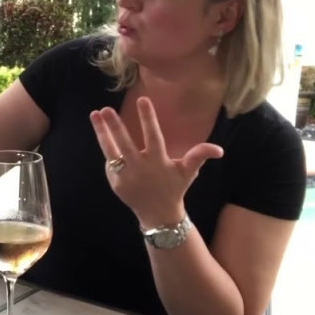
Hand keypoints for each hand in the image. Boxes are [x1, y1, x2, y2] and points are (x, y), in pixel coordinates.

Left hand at [89, 96, 222, 227]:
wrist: (159, 215)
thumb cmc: (174, 188)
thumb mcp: (188, 172)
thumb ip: (199, 156)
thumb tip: (219, 150)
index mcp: (158, 161)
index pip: (153, 135)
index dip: (148, 118)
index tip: (142, 99)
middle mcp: (140, 167)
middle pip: (125, 144)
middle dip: (114, 126)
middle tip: (105, 109)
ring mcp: (126, 176)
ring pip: (110, 151)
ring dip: (101, 132)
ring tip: (94, 114)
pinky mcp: (115, 182)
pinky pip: (110, 163)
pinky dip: (108, 150)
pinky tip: (104, 136)